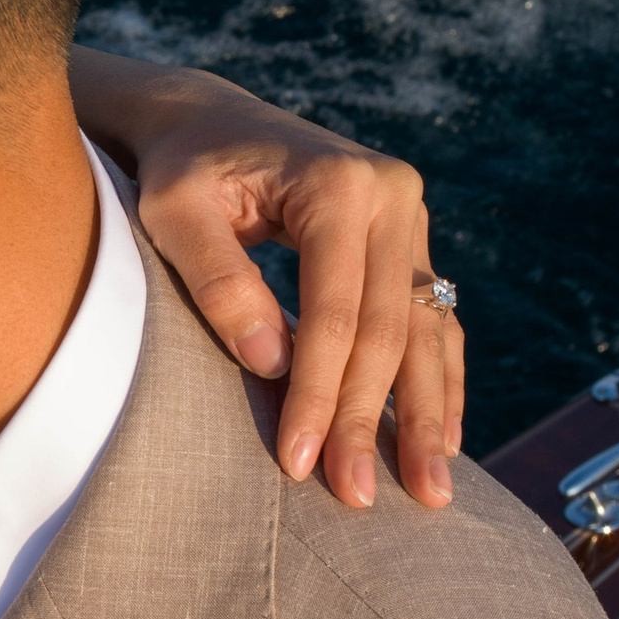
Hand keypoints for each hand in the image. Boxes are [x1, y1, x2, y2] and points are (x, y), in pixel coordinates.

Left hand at [69, 50, 462, 510]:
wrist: (210, 123)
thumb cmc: (183, 170)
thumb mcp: (174, 212)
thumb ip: (219, 281)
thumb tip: (271, 364)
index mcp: (339, 183)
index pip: (336, 312)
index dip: (319, 393)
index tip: (298, 461)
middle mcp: (392, 195)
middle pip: (388, 330)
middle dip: (372, 419)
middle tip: (356, 496)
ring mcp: (410, 218)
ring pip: (427, 331)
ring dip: (425, 415)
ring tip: (429, 492)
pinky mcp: (411, 242)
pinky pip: (435, 321)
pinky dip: (438, 381)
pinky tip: (443, 439)